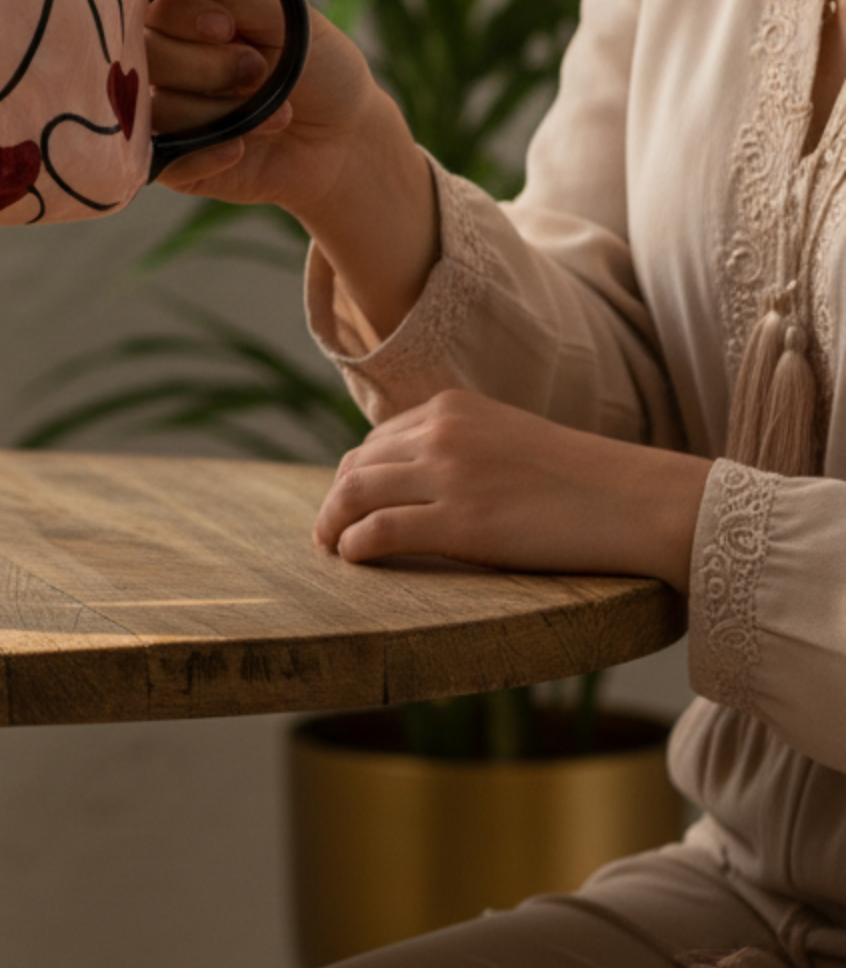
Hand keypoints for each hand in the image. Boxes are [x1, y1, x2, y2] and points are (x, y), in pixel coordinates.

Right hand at [144, 0, 378, 215]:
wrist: (344, 138)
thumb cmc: (318, 67)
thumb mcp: (287, 18)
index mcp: (182, 15)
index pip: (147, 5)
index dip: (183, 17)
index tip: (228, 28)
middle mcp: (160, 60)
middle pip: (143, 55)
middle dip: (207, 67)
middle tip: (259, 72)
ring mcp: (158, 112)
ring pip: (155, 108)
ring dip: (220, 112)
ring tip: (272, 115)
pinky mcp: (168, 161)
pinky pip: (161, 158)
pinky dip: (207, 152)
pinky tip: (241, 147)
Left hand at [311, 389, 708, 591]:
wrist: (638, 500)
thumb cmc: (581, 480)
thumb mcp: (506, 441)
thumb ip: (460, 448)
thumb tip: (413, 480)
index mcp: (450, 407)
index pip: (375, 441)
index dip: (355, 476)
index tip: (348, 505)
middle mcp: (441, 432)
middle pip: (356, 466)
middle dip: (335, 501)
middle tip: (329, 534)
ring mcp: (448, 475)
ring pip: (353, 495)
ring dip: (331, 525)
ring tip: (331, 549)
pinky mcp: (459, 523)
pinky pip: (378, 532)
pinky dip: (354, 546)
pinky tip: (353, 559)